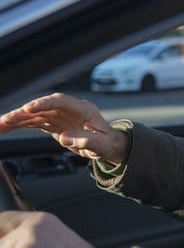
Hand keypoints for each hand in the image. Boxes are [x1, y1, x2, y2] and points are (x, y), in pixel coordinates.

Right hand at [0, 93, 127, 163]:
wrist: (109, 145)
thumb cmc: (108, 143)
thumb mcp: (102, 144)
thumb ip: (85, 140)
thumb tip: (65, 138)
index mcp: (83, 109)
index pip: (60, 101)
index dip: (43, 103)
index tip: (29, 109)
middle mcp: (69, 110)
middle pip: (43, 107)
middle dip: (23, 113)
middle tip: (6, 120)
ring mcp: (60, 116)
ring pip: (35, 115)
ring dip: (17, 120)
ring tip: (0, 125)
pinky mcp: (53, 124)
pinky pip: (34, 123)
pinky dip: (20, 126)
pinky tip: (6, 128)